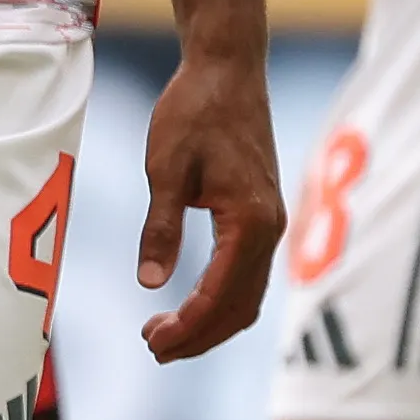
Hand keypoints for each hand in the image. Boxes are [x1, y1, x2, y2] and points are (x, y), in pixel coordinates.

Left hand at [137, 38, 282, 361]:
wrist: (227, 71)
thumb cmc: (193, 112)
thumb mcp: (165, 170)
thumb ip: (160, 228)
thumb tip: (149, 283)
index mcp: (249, 222)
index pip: (219, 295)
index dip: (187, 327)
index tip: (152, 343)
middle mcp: (269, 228)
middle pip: (240, 307)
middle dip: (199, 335)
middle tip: (153, 347)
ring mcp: (270, 222)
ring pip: (247, 295)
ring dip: (210, 321)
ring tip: (165, 334)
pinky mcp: (262, 214)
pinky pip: (247, 273)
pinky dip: (221, 298)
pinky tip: (190, 302)